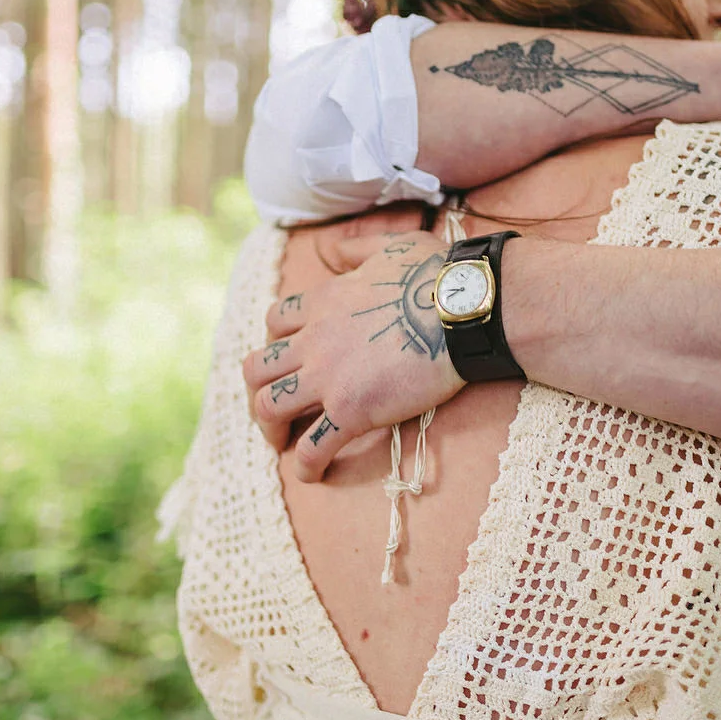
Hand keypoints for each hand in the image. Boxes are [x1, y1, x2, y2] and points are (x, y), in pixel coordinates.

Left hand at [241, 232, 464, 481]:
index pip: (275, 321)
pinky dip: (305, 464)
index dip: (275, 341)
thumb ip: (356, 248)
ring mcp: (328, 377)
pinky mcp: (351, 410)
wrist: (463, 311)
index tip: (290, 357)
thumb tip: (333, 249)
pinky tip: (313, 474)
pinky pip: (312, 446)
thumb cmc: (438, 276)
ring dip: (270, 429)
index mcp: (323, 301)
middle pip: (256, 367)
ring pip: (269, 407)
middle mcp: (314, 339)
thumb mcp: (390, 245)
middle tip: (275, 406)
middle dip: (257, 389)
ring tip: (283, 444)